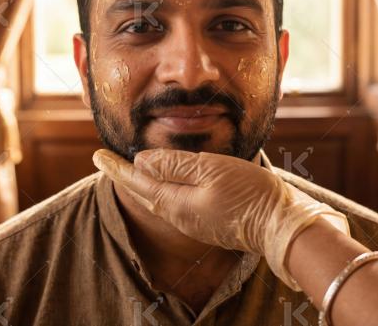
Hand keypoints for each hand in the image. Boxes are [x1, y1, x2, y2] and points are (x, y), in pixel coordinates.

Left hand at [92, 148, 348, 289]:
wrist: (280, 223)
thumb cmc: (248, 193)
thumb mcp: (210, 170)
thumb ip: (174, 165)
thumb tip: (141, 161)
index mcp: (175, 202)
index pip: (136, 181)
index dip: (115, 167)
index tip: (96, 154)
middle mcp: (179, 215)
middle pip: (143, 191)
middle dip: (122, 174)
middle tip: (103, 159)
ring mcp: (194, 221)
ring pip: (157, 197)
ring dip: (140, 182)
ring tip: (127, 168)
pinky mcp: (208, 221)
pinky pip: (174, 202)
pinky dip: (160, 188)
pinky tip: (162, 182)